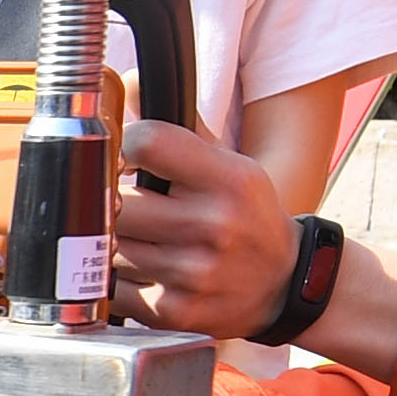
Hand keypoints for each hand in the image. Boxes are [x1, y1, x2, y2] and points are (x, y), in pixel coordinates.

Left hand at [109, 116, 300, 336]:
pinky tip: (142, 273)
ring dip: (112, 243)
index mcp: (229, 178)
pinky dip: (115, 281)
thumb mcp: (231, 164)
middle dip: (114, 201)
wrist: (286, 284)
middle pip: (118, 200)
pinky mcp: (174, 311)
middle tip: (129, 204)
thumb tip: (125, 83)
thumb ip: (180, 127)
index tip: (127, 157)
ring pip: (109, 246)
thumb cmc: (248, 216)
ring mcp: (193, 272)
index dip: (126, 145)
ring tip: (140, 240)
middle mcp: (214, 224)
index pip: (147, 141)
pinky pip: (112, 289)